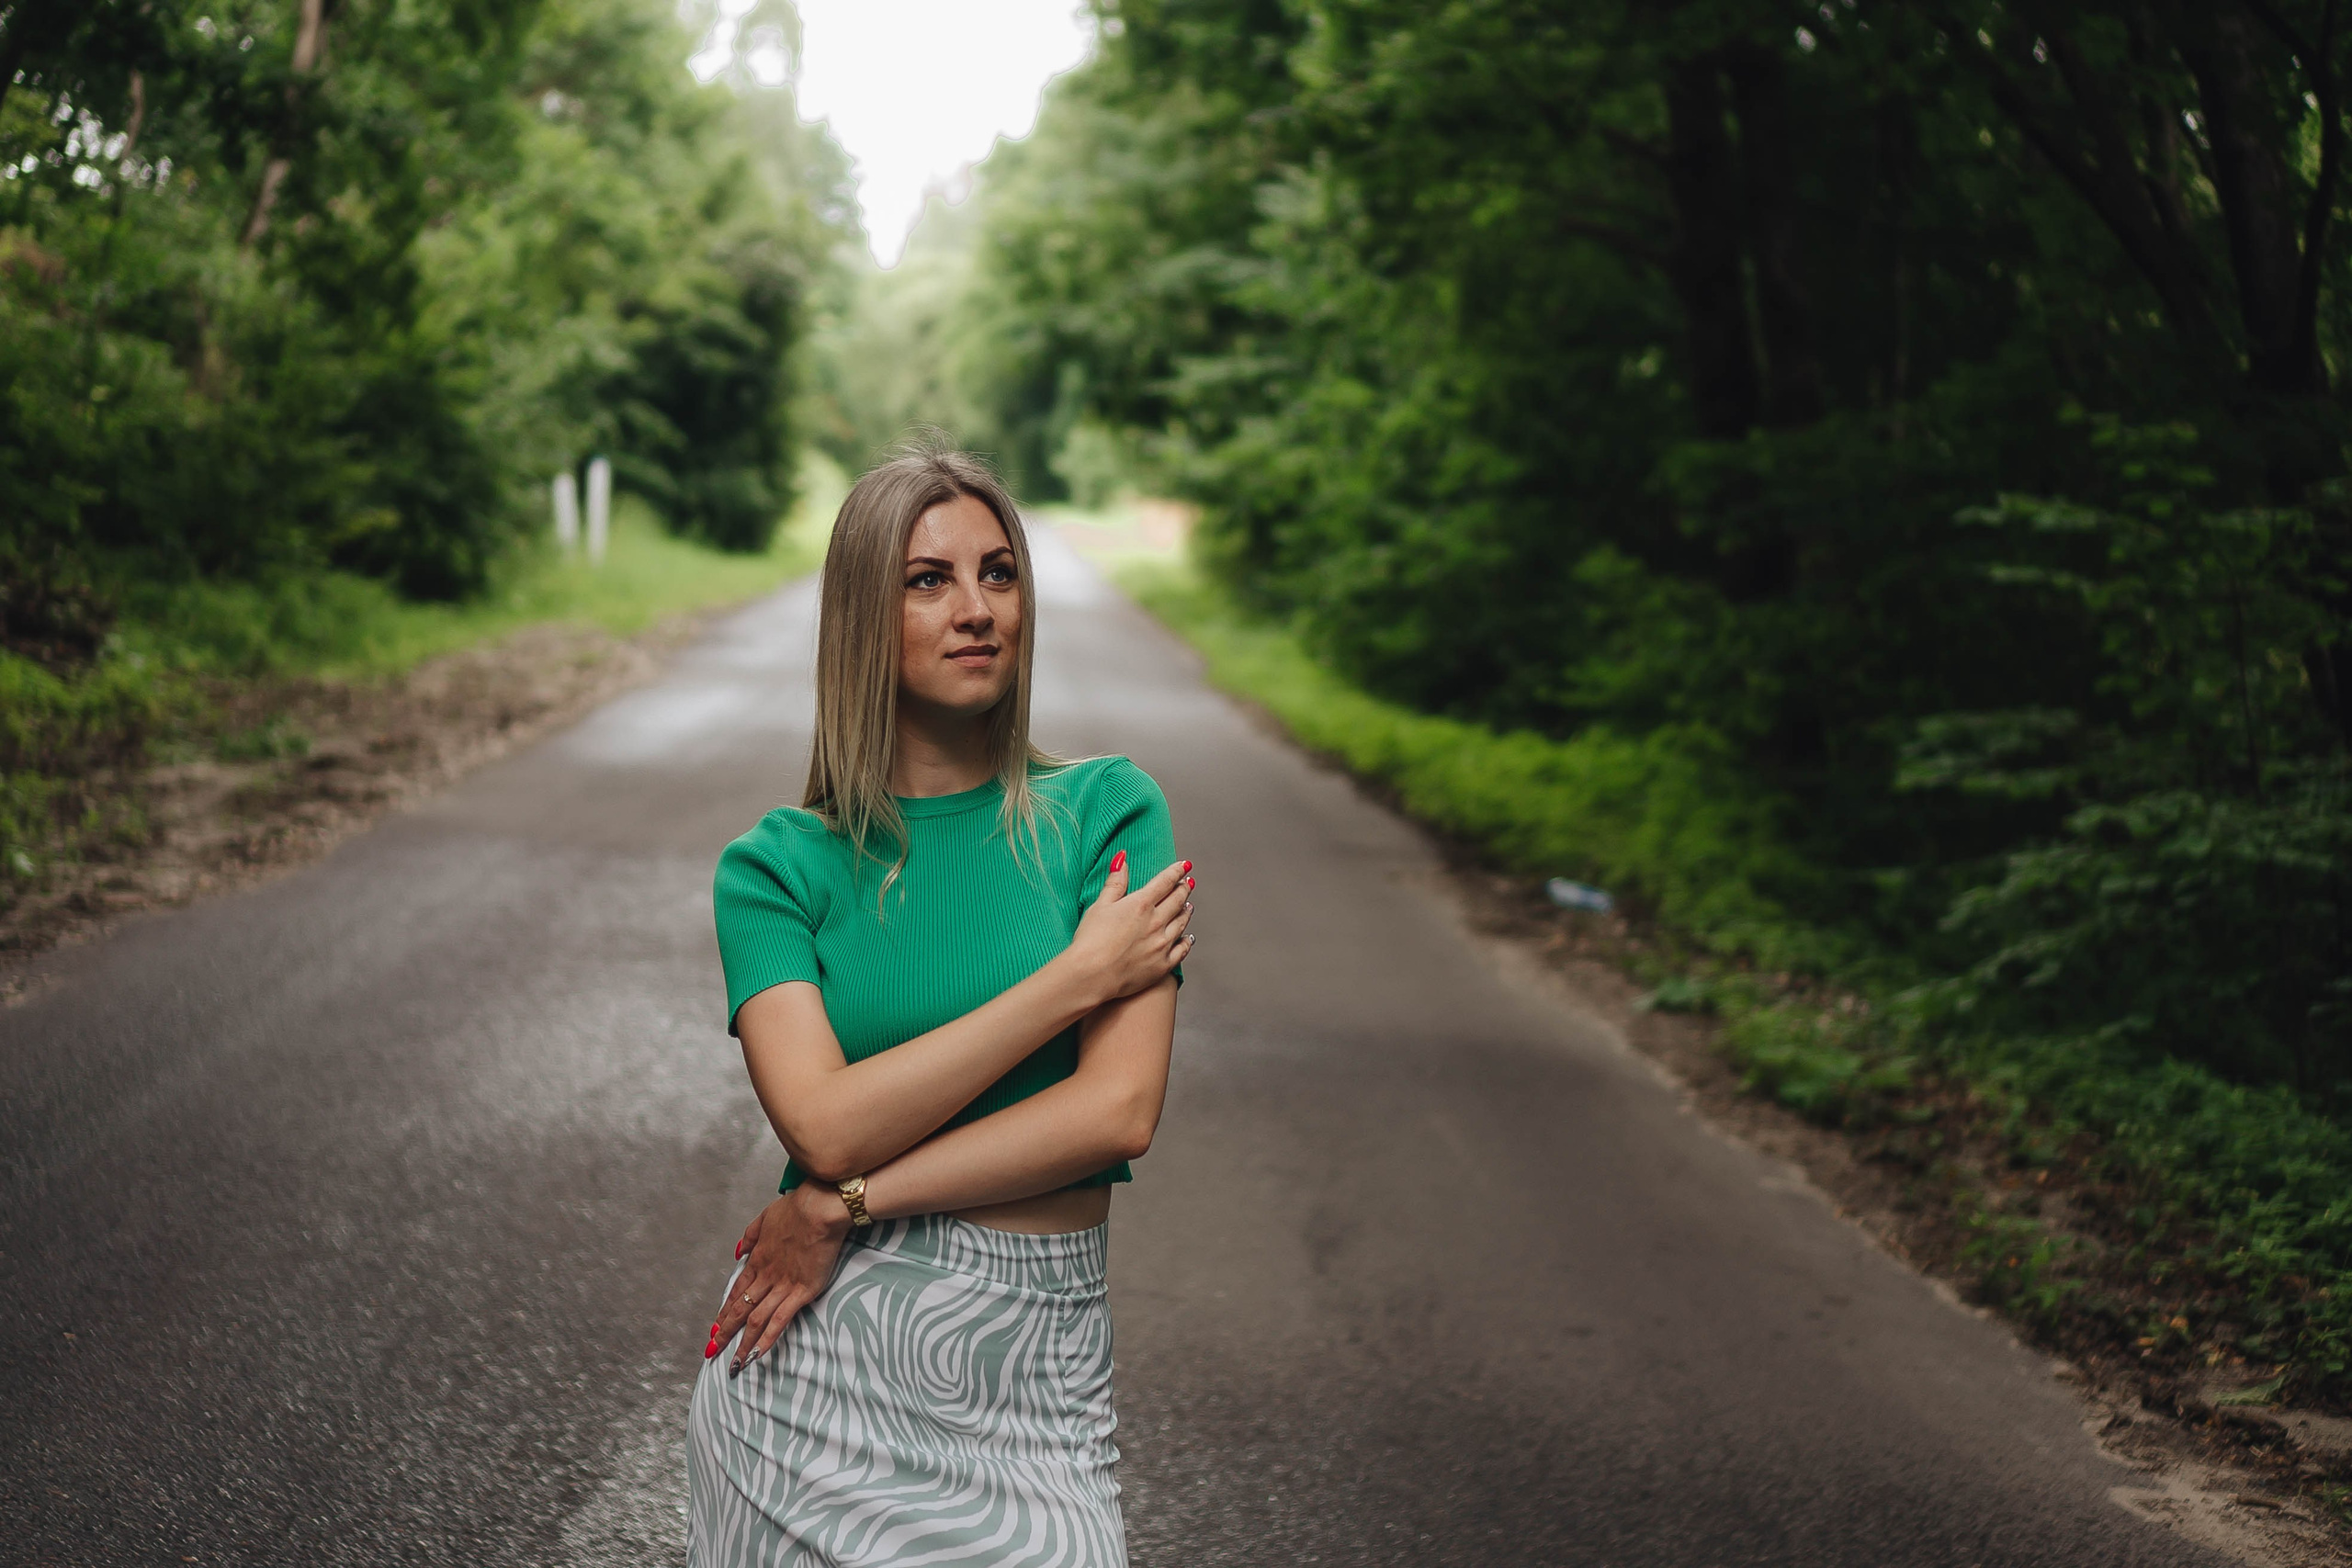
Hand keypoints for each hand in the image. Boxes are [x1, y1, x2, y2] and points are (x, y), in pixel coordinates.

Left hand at [707, 1184, 851, 1376]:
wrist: (819, 1209)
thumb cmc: (797, 1209)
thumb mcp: (766, 1216)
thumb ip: (750, 1235)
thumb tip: (738, 1252)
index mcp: (758, 1259)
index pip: (736, 1291)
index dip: (724, 1311)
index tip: (714, 1327)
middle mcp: (766, 1276)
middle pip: (740, 1310)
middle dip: (724, 1332)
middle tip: (712, 1350)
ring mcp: (783, 1286)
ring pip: (756, 1320)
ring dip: (743, 1343)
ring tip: (734, 1363)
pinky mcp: (802, 1292)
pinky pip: (781, 1320)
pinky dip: (768, 1339)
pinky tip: (759, 1354)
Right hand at [1066, 851, 1193, 1003]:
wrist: (1091, 975)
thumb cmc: (1090, 940)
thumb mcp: (1100, 905)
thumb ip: (1115, 882)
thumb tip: (1123, 858)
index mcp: (1141, 904)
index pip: (1165, 882)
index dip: (1177, 871)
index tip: (1185, 865)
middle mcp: (1156, 922)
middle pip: (1177, 900)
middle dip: (1184, 888)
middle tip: (1188, 883)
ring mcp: (1161, 944)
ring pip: (1181, 923)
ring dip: (1186, 911)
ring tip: (1188, 905)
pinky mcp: (1162, 965)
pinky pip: (1182, 950)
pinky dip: (1187, 941)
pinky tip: (1189, 937)